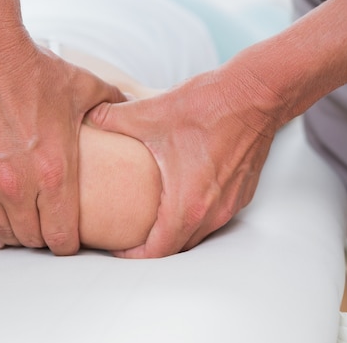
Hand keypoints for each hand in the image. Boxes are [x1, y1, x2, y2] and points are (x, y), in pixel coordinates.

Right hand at [0, 33, 124, 254]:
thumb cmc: (34, 68)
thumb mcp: (84, 87)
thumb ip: (113, 105)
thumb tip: (133, 109)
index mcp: (55, 171)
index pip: (62, 235)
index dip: (68, 243)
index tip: (69, 239)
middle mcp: (18, 185)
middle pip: (32, 238)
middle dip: (43, 238)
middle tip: (46, 228)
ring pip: (2, 231)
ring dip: (15, 233)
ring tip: (22, 226)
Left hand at [87, 66, 278, 257]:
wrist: (258, 92)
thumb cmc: (208, 106)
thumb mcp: (149, 112)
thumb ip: (111, 117)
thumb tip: (88, 116)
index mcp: (188, 203)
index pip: (157, 251)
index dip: (132, 255)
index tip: (114, 246)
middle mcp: (213, 212)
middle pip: (177, 247)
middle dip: (150, 246)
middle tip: (125, 233)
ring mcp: (230, 203)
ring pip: (197, 233)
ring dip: (173, 231)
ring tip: (148, 218)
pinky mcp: (241, 191)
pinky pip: (213, 216)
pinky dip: (193, 215)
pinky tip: (178, 196)